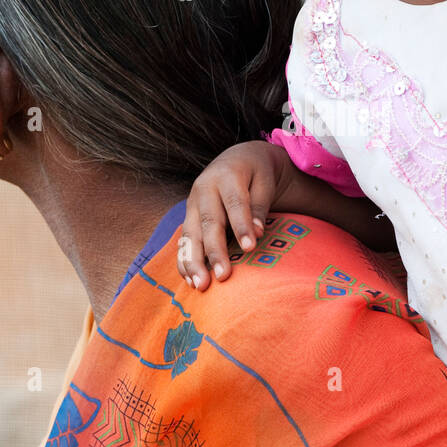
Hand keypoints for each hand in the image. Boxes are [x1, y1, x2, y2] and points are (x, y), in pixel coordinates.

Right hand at [178, 140, 287, 290]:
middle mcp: (204, 188)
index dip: (241, 226)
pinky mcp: (188, 217)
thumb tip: (257, 234)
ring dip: (193, 261)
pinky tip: (189, 280)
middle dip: (215, 251)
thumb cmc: (256, 174)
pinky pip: (183, 241)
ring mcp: (192, 203)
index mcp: (226, 175)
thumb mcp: (264, 183)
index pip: (234, 203)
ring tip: (200, 285)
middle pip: (208, 222)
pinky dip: (184, 260)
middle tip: (223, 276)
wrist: (237, 160)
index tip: (250, 249)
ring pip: (190, 234)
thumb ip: (259, 208)